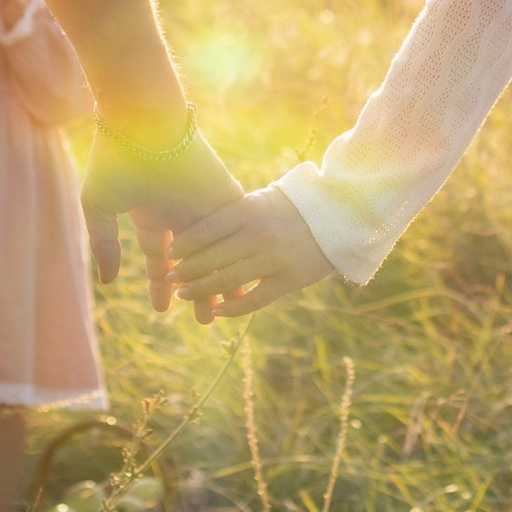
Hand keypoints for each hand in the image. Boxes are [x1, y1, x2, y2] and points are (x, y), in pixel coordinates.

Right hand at [82, 118, 242, 309]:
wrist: (143, 122)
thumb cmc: (116, 160)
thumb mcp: (100, 207)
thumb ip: (105, 245)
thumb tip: (109, 282)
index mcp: (152, 213)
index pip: (160, 258)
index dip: (161, 284)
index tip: (164, 310)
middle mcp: (181, 212)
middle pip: (195, 261)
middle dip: (199, 290)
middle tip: (206, 321)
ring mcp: (205, 205)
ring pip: (219, 252)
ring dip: (224, 280)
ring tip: (231, 311)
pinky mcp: (226, 195)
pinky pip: (238, 232)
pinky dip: (243, 255)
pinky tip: (250, 278)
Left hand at [170, 184, 336, 323]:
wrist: (341, 215)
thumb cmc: (296, 205)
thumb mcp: (264, 200)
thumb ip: (235, 215)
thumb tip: (198, 232)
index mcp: (250, 210)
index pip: (208, 229)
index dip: (185, 244)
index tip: (169, 254)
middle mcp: (259, 235)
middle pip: (213, 258)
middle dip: (187, 271)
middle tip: (170, 279)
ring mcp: (274, 259)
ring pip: (228, 281)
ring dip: (203, 290)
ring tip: (184, 296)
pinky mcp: (289, 280)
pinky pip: (255, 300)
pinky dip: (234, 309)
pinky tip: (218, 312)